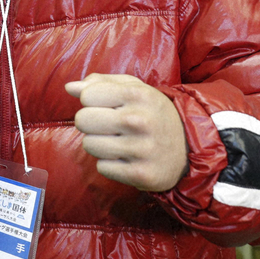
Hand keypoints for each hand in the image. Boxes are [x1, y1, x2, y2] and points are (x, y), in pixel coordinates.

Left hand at [65, 73, 188, 191]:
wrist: (190, 147)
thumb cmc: (152, 112)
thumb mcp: (134, 88)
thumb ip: (100, 83)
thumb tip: (69, 88)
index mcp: (138, 95)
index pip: (87, 95)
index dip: (90, 100)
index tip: (104, 105)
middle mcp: (139, 121)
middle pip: (83, 120)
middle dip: (89, 123)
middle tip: (106, 125)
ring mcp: (141, 149)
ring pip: (89, 145)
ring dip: (98, 144)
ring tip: (117, 141)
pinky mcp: (141, 175)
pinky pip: (103, 168)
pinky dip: (110, 164)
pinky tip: (126, 158)